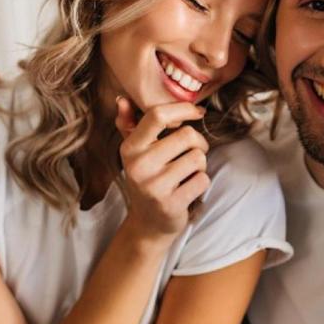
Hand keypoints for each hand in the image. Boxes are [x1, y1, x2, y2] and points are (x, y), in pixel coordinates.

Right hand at [114, 97, 210, 242]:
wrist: (148, 223)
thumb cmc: (147, 179)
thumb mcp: (135, 153)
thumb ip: (129, 124)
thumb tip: (122, 99)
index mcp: (130, 148)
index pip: (158, 115)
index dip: (183, 108)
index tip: (197, 111)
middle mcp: (139, 165)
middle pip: (188, 136)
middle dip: (199, 143)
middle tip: (192, 153)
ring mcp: (154, 186)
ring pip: (198, 158)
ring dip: (200, 165)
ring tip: (187, 173)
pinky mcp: (170, 204)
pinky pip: (202, 180)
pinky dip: (201, 183)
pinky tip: (188, 189)